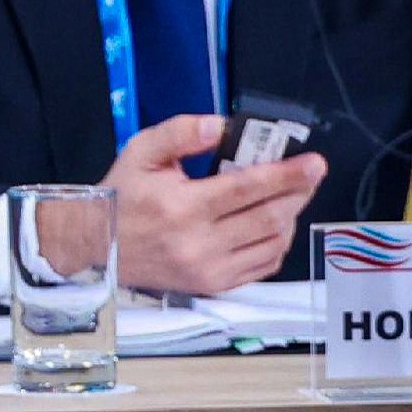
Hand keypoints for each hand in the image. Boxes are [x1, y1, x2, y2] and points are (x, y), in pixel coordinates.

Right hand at [102, 116, 328, 296]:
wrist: (97, 245)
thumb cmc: (122, 195)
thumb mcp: (142, 151)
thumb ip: (180, 132)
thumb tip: (219, 126)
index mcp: (183, 207)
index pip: (248, 188)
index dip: (287, 175)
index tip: (314, 163)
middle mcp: (199, 244)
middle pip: (269, 217)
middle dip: (298, 192)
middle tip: (310, 174)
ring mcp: (208, 270)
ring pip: (272, 244)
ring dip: (290, 217)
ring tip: (290, 196)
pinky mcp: (213, 286)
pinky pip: (262, 267)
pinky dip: (278, 244)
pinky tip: (274, 225)